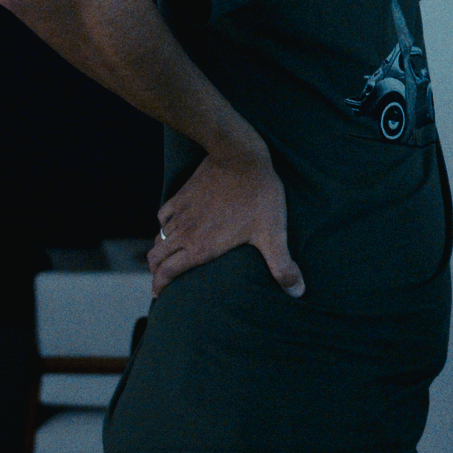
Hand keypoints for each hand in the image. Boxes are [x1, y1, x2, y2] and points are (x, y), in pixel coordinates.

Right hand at [149, 149, 302, 297]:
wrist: (240, 157)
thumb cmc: (259, 196)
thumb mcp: (273, 234)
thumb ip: (282, 265)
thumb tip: (297, 292)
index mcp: (201, 247)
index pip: (168, 272)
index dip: (159, 286)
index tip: (158, 295)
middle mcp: (185, 232)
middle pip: (156, 257)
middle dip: (155, 272)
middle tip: (160, 282)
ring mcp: (181, 213)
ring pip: (158, 237)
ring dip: (158, 251)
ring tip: (164, 259)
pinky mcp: (181, 195)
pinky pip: (163, 216)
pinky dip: (163, 226)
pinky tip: (171, 227)